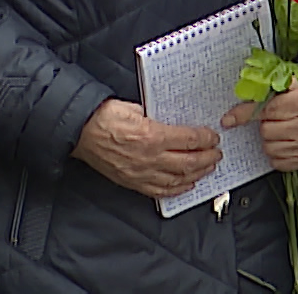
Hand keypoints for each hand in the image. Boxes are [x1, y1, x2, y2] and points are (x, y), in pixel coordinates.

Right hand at [71, 99, 221, 199]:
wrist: (80, 132)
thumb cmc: (103, 117)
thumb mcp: (133, 107)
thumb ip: (154, 115)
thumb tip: (169, 118)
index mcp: (152, 135)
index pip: (189, 139)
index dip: (205, 138)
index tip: (213, 136)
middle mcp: (150, 158)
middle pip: (188, 161)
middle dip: (207, 157)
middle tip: (217, 153)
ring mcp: (142, 173)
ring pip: (178, 179)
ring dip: (198, 174)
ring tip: (208, 168)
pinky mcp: (133, 182)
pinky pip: (160, 190)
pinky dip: (177, 189)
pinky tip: (187, 185)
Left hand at [223, 76, 297, 171]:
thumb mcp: (290, 81)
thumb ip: (267, 87)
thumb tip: (241, 96)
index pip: (265, 111)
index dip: (245, 114)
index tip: (228, 120)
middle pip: (266, 131)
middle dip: (264, 124)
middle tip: (273, 117)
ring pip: (270, 148)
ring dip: (269, 139)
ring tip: (280, 128)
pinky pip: (279, 162)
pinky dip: (276, 153)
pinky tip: (284, 141)